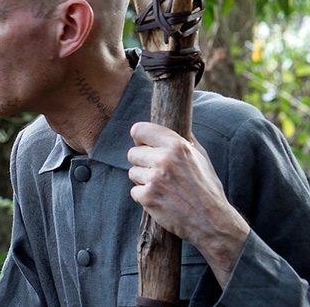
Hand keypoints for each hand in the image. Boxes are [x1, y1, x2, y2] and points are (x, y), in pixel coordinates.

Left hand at [127, 122, 249, 287]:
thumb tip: (174, 123)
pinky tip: (161, 199)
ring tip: (163, 187)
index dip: (140, 138)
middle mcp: (164, 159)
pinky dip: (144, 197)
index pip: (139, 130)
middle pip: (132, 153)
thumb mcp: (201, 157)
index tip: (143, 145)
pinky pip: (134, 191)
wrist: (212, 222)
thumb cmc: (207, 188)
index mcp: (176, 145)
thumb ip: (184, 140)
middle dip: (142, 163)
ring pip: (132, 172)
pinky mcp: (148, 197)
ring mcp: (154, 178)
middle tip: (159, 173)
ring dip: (143, 180)